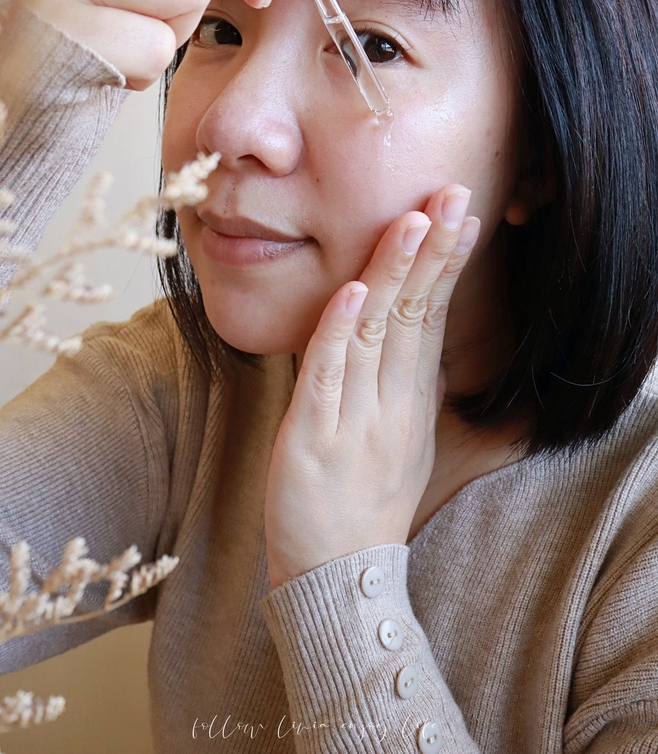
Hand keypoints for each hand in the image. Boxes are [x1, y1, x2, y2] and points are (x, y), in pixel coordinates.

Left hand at [264, 185, 480, 588]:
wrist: (337, 578)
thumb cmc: (365, 502)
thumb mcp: (403, 440)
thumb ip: (409, 386)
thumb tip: (415, 339)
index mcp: (411, 400)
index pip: (432, 318)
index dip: (445, 264)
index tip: (459, 215)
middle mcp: (391, 404)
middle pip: (414, 314)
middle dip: (432, 250)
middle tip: (452, 193)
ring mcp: (354, 420)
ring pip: (375, 334)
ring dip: (392, 273)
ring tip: (410, 221)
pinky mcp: (311, 439)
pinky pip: (327, 377)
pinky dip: (339, 331)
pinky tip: (355, 290)